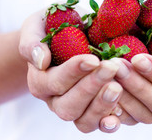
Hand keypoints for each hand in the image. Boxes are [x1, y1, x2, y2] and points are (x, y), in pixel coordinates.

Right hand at [18, 10, 123, 132]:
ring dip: (101, 105)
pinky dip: (109, 123)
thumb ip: (32, 41)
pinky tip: (119, 117)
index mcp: (41, 80)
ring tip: (118, 87)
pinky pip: (99, 125)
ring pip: (83, 121)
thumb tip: (40, 60)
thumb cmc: (55, 27)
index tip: (93, 59)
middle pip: (68, 106)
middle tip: (111, 68)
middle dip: (91, 87)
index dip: (73, 72)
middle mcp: (56, 100)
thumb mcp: (38, 25)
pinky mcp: (94, 113)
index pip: (54, 82)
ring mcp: (76, 109)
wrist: (71, 36)